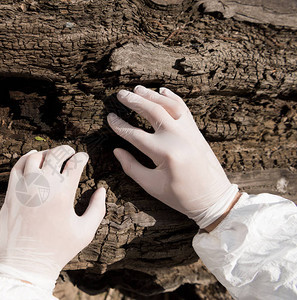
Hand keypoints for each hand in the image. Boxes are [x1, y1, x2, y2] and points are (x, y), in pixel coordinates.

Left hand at [0, 145, 105, 290]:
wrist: (26, 264)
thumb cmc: (58, 250)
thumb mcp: (85, 232)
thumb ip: (97, 209)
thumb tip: (101, 190)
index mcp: (63, 194)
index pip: (75, 163)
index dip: (82, 157)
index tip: (84, 157)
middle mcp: (43, 186)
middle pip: (55, 154)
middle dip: (66, 149)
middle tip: (70, 152)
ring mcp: (24, 188)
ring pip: (35, 157)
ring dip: (46, 153)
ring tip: (52, 157)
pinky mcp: (11, 193)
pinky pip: (17, 167)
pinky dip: (25, 159)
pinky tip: (32, 159)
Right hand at [107, 86, 237, 228]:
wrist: (213, 197)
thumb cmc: (180, 195)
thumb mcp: (152, 185)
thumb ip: (131, 167)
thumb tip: (117, 150)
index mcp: (164, 153)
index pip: (134, 134)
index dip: (120, 126)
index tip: (109, 117)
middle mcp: (177, 137)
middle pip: (152, 111)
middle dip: (134, 101)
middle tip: (120, 94)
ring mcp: (189, 132)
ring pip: (168, 105)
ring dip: (151, 95)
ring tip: (137, 89)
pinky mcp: (196, 131)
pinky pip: (183, 108)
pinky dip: (172, 97)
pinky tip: (162, 91)